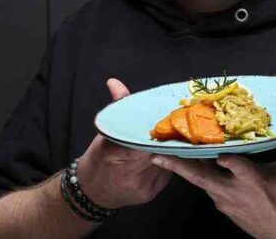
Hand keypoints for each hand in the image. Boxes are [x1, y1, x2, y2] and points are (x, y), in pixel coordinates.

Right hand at [75, 78, 171, 208]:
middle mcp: (128, 173)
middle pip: (158, 150)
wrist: (93, 191)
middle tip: (180, 122)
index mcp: (113, 154)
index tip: (168, 118)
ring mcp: (141, 185)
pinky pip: (167, 173)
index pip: (142, 140)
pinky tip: (175, 152)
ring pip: (166, 162)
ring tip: (182, 134)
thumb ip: (117, 108)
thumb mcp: (105, 133)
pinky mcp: (150, 193)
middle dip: (168, 137)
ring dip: (173, 148)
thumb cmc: (99, 159)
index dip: (158, 131)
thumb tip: (114, 82)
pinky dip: (171, 161)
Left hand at [151, 132, 275, 238]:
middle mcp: (234, 191)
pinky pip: (204, 188)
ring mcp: (224, 201)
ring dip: (180, 169)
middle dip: (179, 166)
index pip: (236, 166)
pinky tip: (179, 164)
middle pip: (202, 176)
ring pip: (199, 181)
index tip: (217, 152)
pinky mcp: (221, 206)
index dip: (227, 160)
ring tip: (159, 154)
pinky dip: (192, 176)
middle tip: (156, 153)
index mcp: (254, 180)